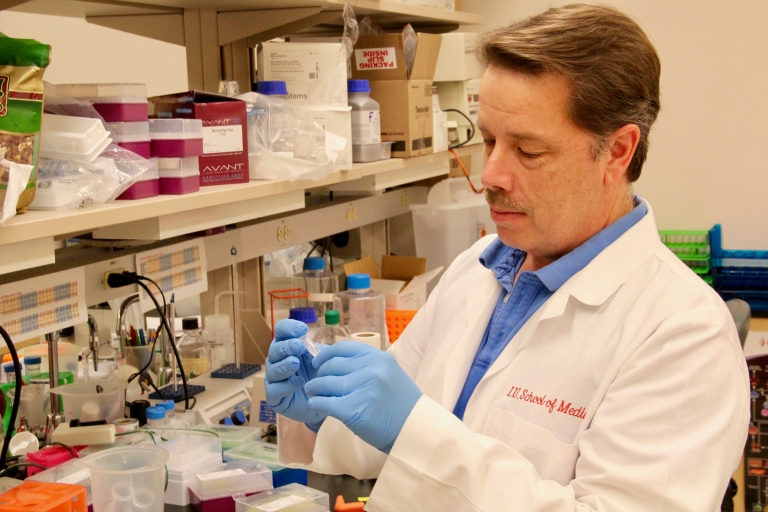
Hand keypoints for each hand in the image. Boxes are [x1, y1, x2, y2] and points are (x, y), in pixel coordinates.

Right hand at [265, 319, 326, 429]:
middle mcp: (277, 360)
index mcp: (287, 346)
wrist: (324, 402)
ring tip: (295, 363)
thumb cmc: (321, 376)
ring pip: (272, 369)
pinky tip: (299, 382)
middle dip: (286, 346)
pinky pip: (275, 390)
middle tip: (298, 346)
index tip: (303, 330)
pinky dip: (286, 385)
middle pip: (274, 349)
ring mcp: (273, 379)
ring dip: (284, 365)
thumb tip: (307, 341)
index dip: (288, 328)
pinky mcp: (274, 398)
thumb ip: (316, 349)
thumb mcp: (322, 359)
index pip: (281, 331)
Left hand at [305, 341, 422, 452]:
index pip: (343, 348)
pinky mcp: (353, 410)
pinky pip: (325, 403)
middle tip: (316, 382)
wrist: (414, 430)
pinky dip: (317, 403)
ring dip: (315, 388)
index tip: (318, 362)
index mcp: (378, 357)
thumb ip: (364, 366)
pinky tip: (316, 405)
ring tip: (313, 393)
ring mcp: (362, 388)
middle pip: (332, 365)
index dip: (326, 354)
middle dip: (320, 374)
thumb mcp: (387, 374)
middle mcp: (370, 369)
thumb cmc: (400, 404)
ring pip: (325, 383)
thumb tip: (331, 360)